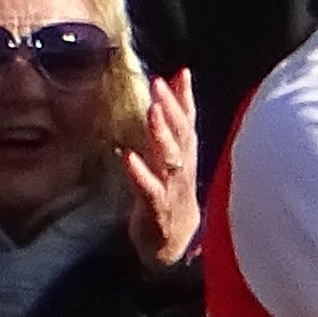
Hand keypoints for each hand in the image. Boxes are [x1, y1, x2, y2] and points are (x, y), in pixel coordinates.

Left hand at [124, 70, 200, 266]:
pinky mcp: (158, 209)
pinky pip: (150, 189)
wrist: (174, 243)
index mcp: (186, 155)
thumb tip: (178, 80)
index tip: (179, 73)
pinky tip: (128, 157)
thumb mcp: (174, 156)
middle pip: (182, 135)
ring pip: (172, 159)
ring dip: (162, 135)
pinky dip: (140, 173)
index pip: (189, 121)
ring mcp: (172, 189)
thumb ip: (174, 121)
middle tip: (158, 84)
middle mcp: (183, 168)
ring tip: (152, 112)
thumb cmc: (171, 193)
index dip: (185, 97)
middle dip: (172, 108)